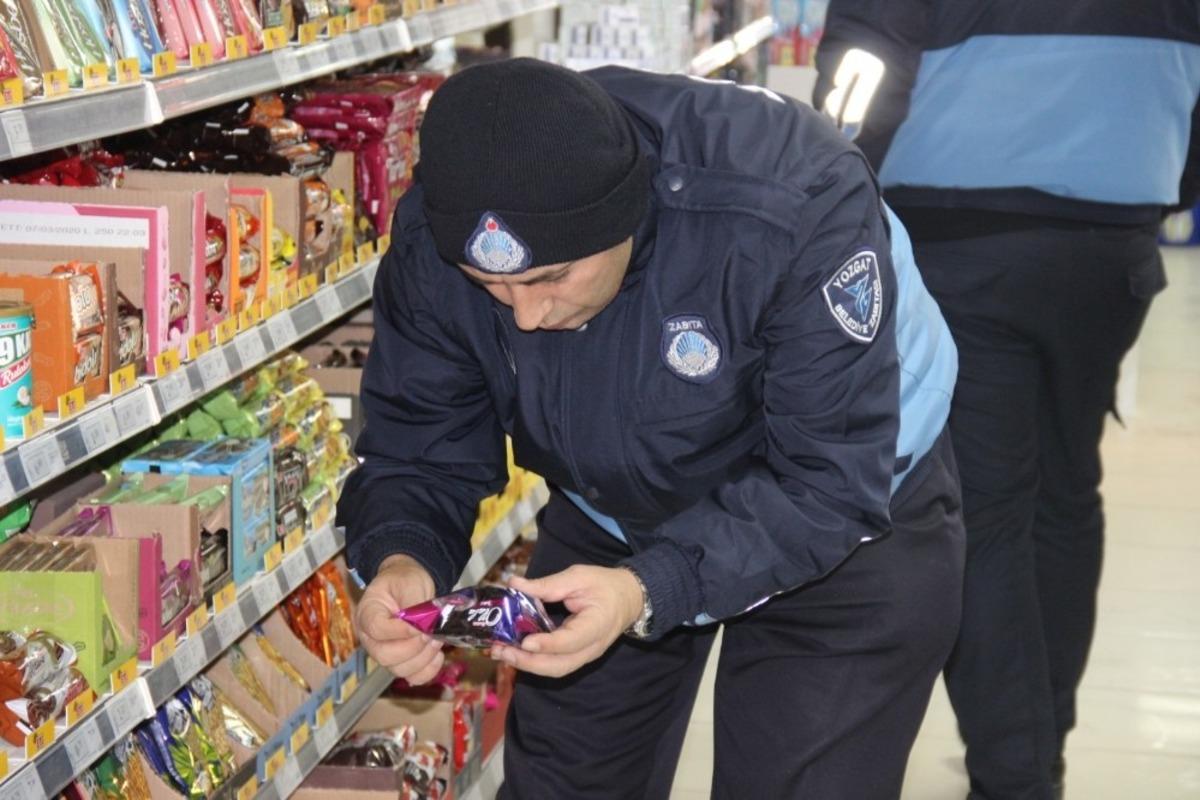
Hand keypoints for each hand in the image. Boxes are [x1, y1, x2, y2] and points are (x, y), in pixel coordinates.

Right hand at [355, 554, 444, 683]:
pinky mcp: (401, 662)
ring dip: (423, 658)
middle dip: (413, 647)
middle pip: (385, 656)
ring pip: (399, 669)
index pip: (376, 629)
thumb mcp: (410, 582)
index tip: (420, 625)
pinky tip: (437, 655)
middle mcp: (370, 638)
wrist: (410, 585)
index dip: (400, 631)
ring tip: (436, 640)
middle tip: (430, 633)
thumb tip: (421, 625)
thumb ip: (413, 603)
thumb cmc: (405, 581)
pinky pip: (412, 677)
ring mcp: (384, 653)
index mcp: (367, 614)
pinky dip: (428, 671)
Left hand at [491, 565, 644, 677]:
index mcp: (598, 625)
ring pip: (554, 670)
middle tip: (501, 650)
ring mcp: (584, 655)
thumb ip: (547, 584)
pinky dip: (532, 661)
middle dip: (528, 662)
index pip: (571, 641)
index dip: (547, 644)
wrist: (628, 599)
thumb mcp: (578, 577)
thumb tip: (514, 584)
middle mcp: (591, 648)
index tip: (525, 642)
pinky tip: (513, 652)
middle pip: (559, 666)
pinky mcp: (576, 656)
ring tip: (501, 653)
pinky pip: (554, 665)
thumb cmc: (605, 585)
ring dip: (526, 665)